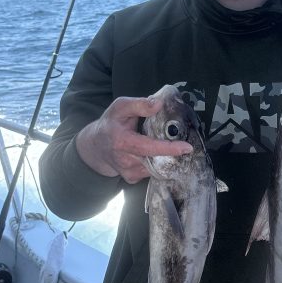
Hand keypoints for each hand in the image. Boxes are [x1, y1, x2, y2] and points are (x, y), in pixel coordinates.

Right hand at [75, 96, 191, 182]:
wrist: (96, 147)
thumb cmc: (110, 124)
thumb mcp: (120, 107)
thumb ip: (139, 105)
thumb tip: (159, 104)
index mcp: (122, 142)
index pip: (148, 148)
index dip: (168, 148)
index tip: (186, 148)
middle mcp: (125, 160)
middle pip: (156, 160)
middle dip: (172, 153)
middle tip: (183, 145)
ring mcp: (129, 172)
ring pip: (156, 167)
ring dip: (166, 158)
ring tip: (167, 147)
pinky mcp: (132, 179)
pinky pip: (152, 172)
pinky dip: (158, 163)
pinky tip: (156, 154)